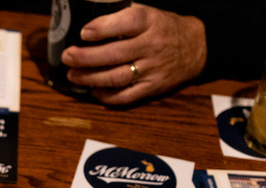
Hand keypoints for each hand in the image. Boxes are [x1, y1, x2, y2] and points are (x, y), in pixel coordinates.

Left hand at [61, 4, 206, 105]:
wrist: (197, 47)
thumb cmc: (163, 28)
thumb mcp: (149, 13)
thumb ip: (123, 15)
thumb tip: (88, 17)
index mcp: (151, 22)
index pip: (128, 22)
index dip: (103, 28)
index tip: (84, 33)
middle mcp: (152, 45)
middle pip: (115, 54)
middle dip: (86, 57)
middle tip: (68, 57)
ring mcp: (152, 69)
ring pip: (117, 77)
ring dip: (91, 78)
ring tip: (73, 75)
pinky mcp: (152, 88)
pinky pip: (126, 96)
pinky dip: (106, 96)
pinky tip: (93, 90)